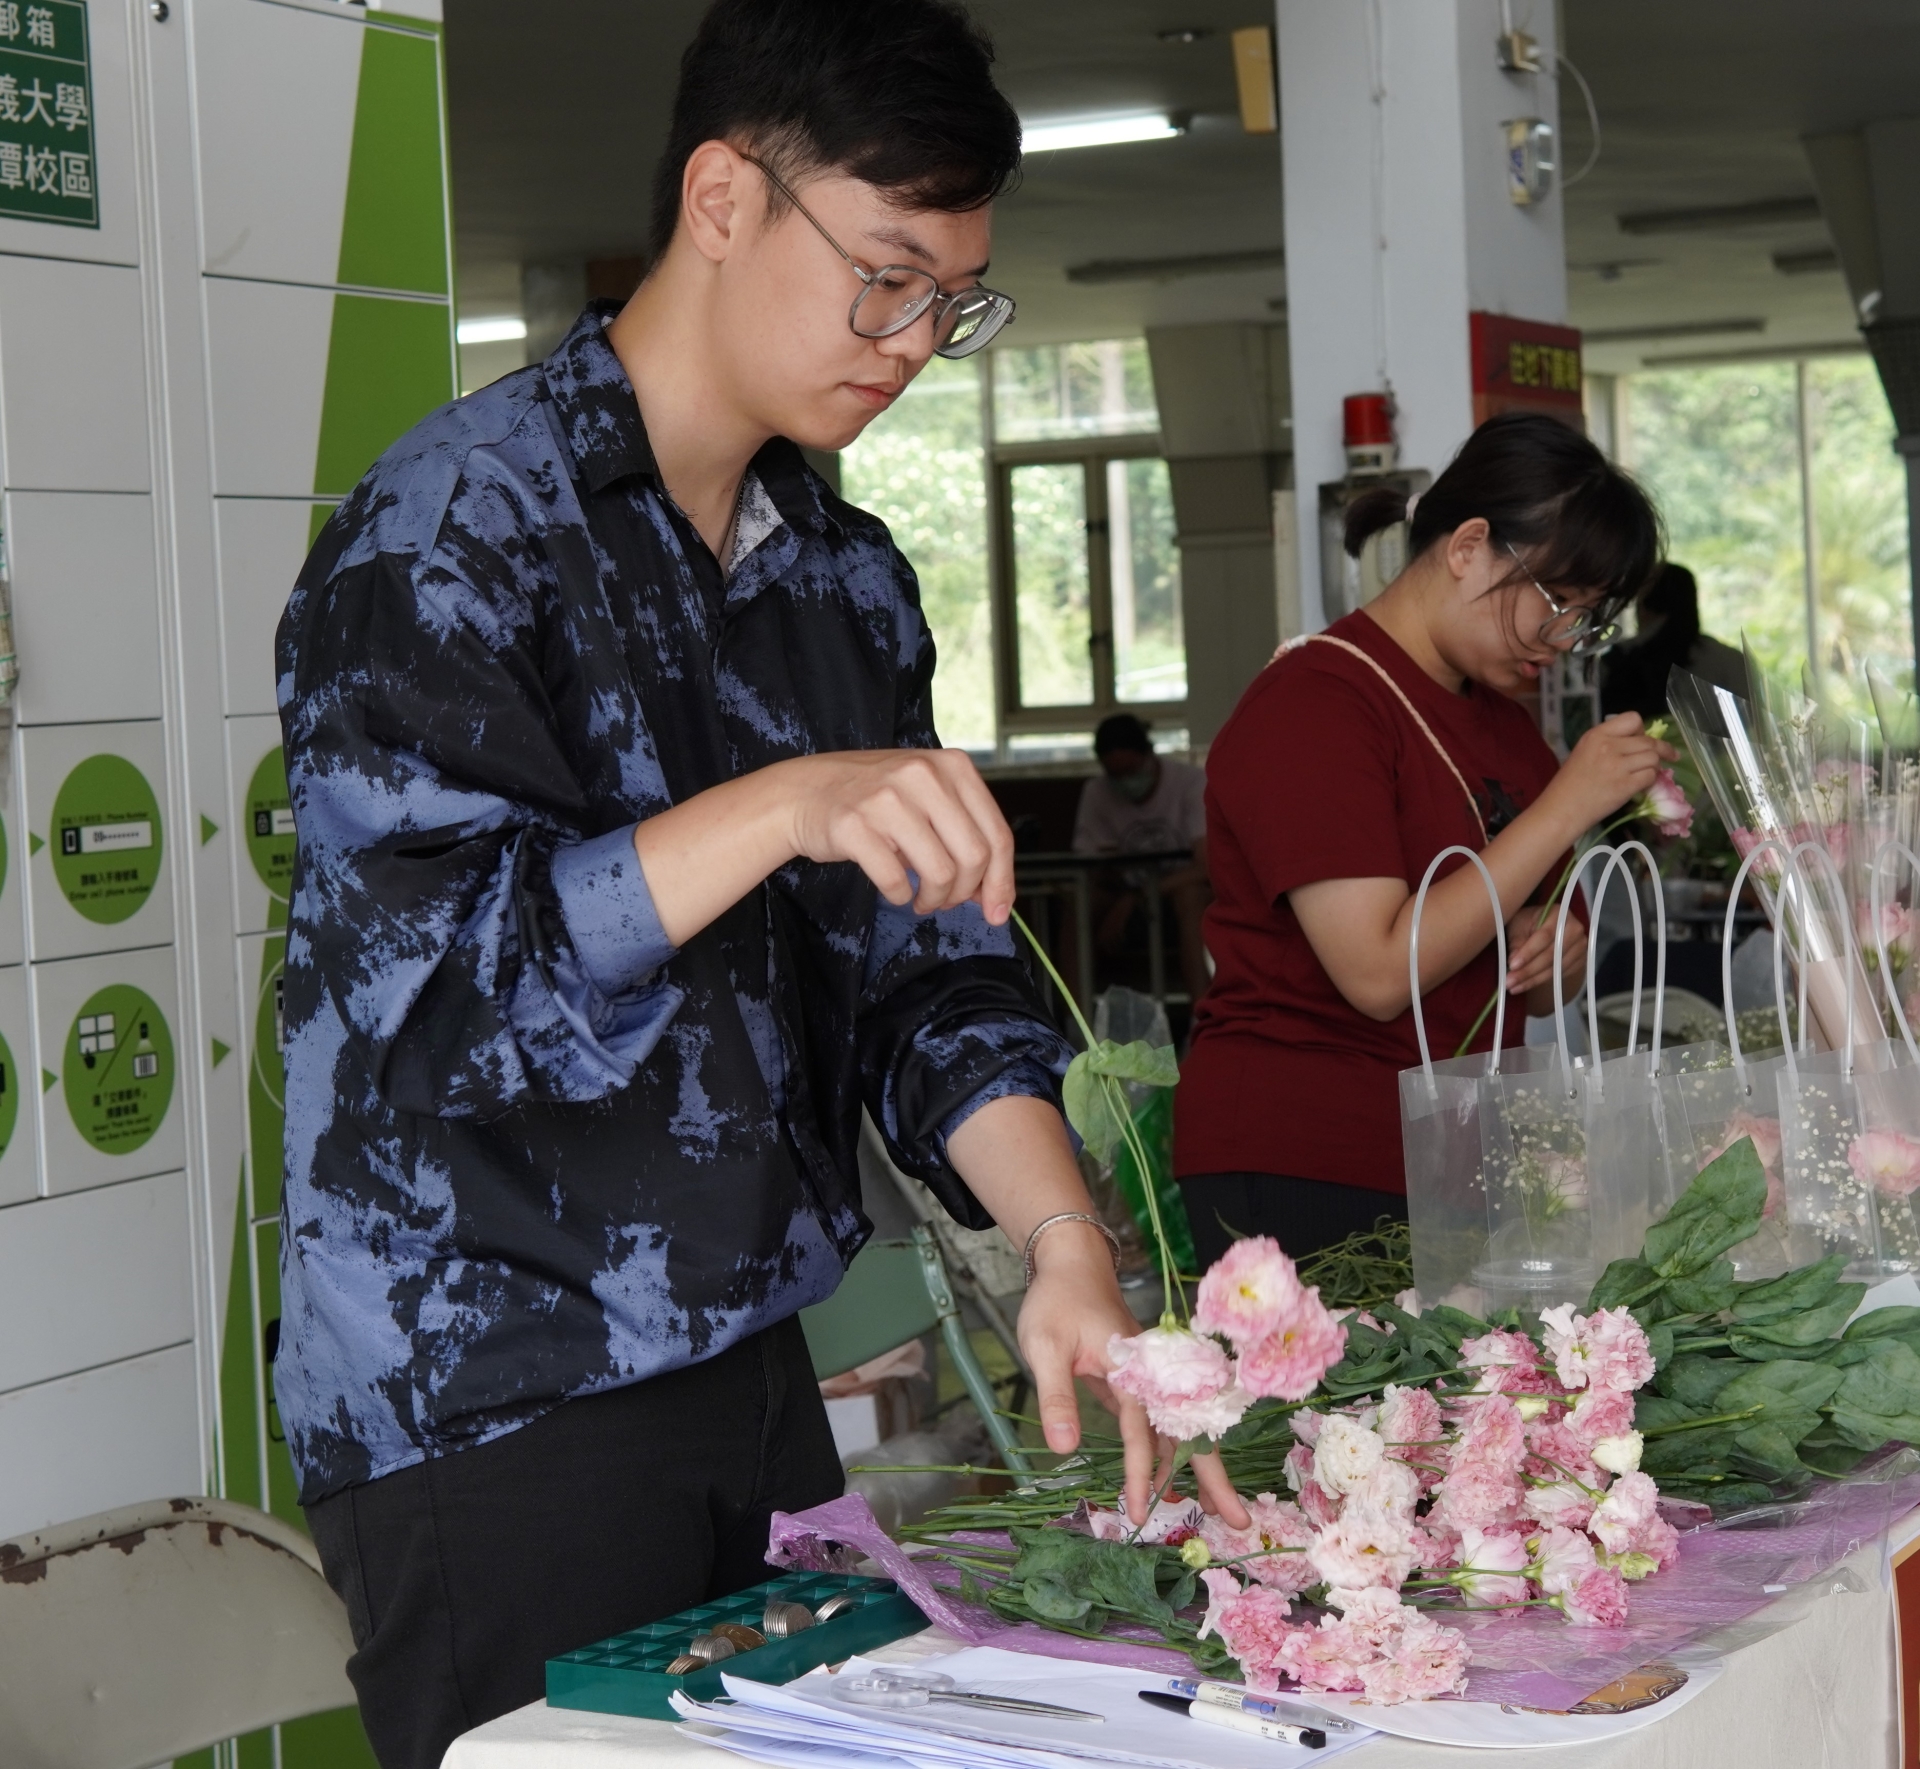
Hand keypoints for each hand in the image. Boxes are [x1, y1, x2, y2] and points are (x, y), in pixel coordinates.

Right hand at [785, 749, 1014, 922]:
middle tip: (947, 902)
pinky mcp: (855, 825)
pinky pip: (897, 880)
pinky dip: (900, 896)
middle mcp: (923, 775)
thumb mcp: (928, 800)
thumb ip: (964, 836)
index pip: (997, 834)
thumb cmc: (875, 800)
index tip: (998, 911)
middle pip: (974, 857)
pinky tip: (894, 889)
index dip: (1003, 880)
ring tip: (921, 900)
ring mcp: (887, 798)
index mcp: (952, 766)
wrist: (804, 791)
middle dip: (965, 893)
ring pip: (940, 873)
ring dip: (934, 900)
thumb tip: (995, 894)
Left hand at [1019, 1222, 1249, 1531]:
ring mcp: (1149, 1377)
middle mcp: (1151, 1374)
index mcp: (1133, 1368)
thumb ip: (1057, 1396)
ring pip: (1181, 1429)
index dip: (1140, 1474)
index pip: (1141, 1432)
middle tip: (1239, 1522)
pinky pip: (1163, 1423)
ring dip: (1199, 1468)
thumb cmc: (1057, 1301)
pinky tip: (1172, 1479)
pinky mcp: (1140, 1380)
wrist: (1073, 1263)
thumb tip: (1064, 1449)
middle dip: (1214, 1478)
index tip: (1139, 1511)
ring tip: (1217, 1510)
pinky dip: (1172, 1452)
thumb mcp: (1045, 1347)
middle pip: (1189, 1432)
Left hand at [1505, 904, 1586, 998]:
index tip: (1512, 965)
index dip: (1528, 952)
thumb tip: (1513, 963)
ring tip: (1513, 987)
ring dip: (1533, 979)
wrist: (1546, 926)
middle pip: (1551, 955)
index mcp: (1559, 914)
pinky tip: (1525, 985)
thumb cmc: (1529, 922)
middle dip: (1528, 970)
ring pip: (1555, 967)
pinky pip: (1560, 974)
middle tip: (1509, 981)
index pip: (1544, 936)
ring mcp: (1581, 946)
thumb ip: (1517, 942)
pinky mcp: (1580, 960)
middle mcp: (1575, 929)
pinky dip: (1541, 981)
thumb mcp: (1518, 926)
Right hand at [1544, 713, 1679, 833]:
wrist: (1561, 809)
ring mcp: (1618, 766)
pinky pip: (1651, 776)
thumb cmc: (1569, 783)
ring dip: (1655, 766)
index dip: (1641, 730)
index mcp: (1596, 735)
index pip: (1633, 719)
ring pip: (1654, 758)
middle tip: (1665, 756)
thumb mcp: (1584, 751)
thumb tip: (1636, 743)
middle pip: (1648, 740)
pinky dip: (1650, 780)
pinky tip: (1641, 785)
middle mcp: (1609, 746)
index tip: (1642, 739)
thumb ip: (1608, 743)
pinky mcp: (1625, 785)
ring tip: (1647, 773)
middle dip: (1661, 749)